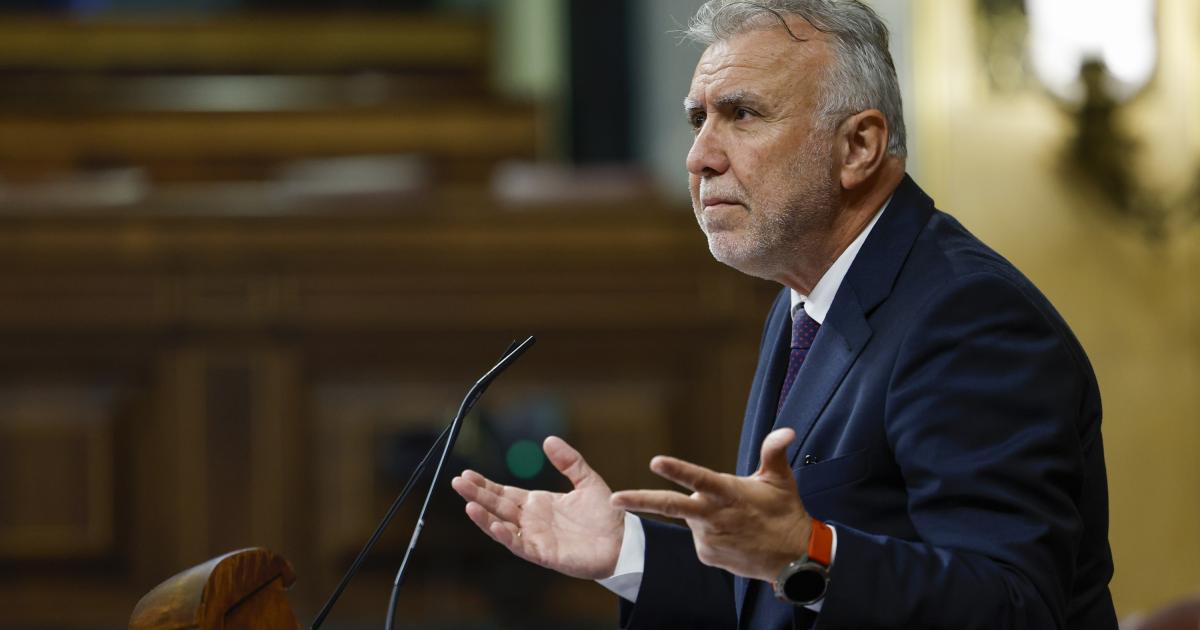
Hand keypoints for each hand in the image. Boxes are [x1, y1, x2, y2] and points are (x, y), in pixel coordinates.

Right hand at [451, 436, 623, 579]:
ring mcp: (535, 538)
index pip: (504, 493)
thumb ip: (569, 461)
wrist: (624, 542)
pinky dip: (505, 536)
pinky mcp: (543, 554)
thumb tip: (549, 439)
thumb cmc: (605, 515)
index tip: (467, 473)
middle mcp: (531, 521)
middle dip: (477, 494)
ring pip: (502, 527)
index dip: (485, 484)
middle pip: (497, 507)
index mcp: (538, 503)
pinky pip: (519, 545)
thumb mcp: (586, 480)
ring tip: (468, 504)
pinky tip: (494, 525)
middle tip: (457, 482)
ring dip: (484, 517)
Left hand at [610, 428, 810, 581]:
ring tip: (735, 519)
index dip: (678, 470)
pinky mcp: (706, 555)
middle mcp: (713, 516)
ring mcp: (708, 538)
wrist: (792, 559)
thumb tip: (786, 430)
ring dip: (703, 514)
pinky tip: (731, 535)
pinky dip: (709, 532)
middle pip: (671, 507)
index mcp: (728, 493)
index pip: (699, 478)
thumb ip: (774, 452)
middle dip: (640, 501)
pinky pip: (698, 537)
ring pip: (691, 518)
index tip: (656, 462)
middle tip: (613, 499)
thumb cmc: (785, 513)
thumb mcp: (780, 480)